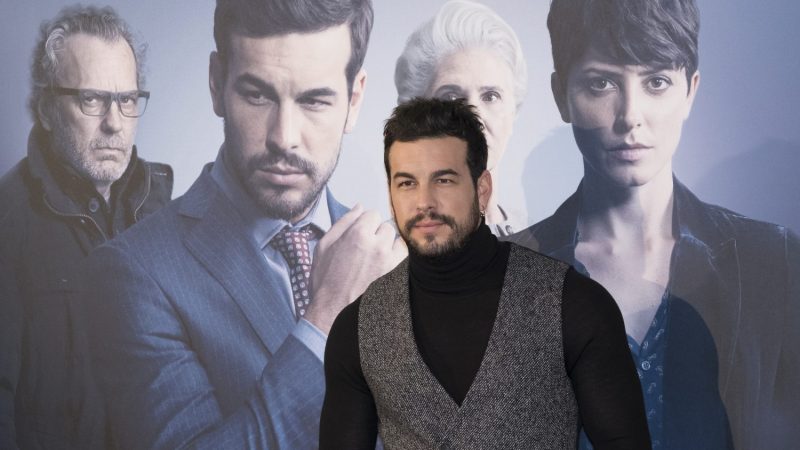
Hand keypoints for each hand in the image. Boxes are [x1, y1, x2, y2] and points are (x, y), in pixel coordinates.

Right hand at [305, 204, 406, 333]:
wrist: (333, 311)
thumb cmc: (325, 280)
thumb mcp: (324, 246)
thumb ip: (343, 222)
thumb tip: (359, 207)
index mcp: (358, 235)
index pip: (373, 214)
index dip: (365, 223)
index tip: (359, 234)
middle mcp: (377, 245)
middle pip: (386, 226)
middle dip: (376, 234)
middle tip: (364, 250)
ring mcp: (390, 261)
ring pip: (396, 241)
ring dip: (388, 246)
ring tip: (373, 260)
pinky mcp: (397, 275)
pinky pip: (403, 256)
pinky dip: (395, 258)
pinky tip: (383, 267)